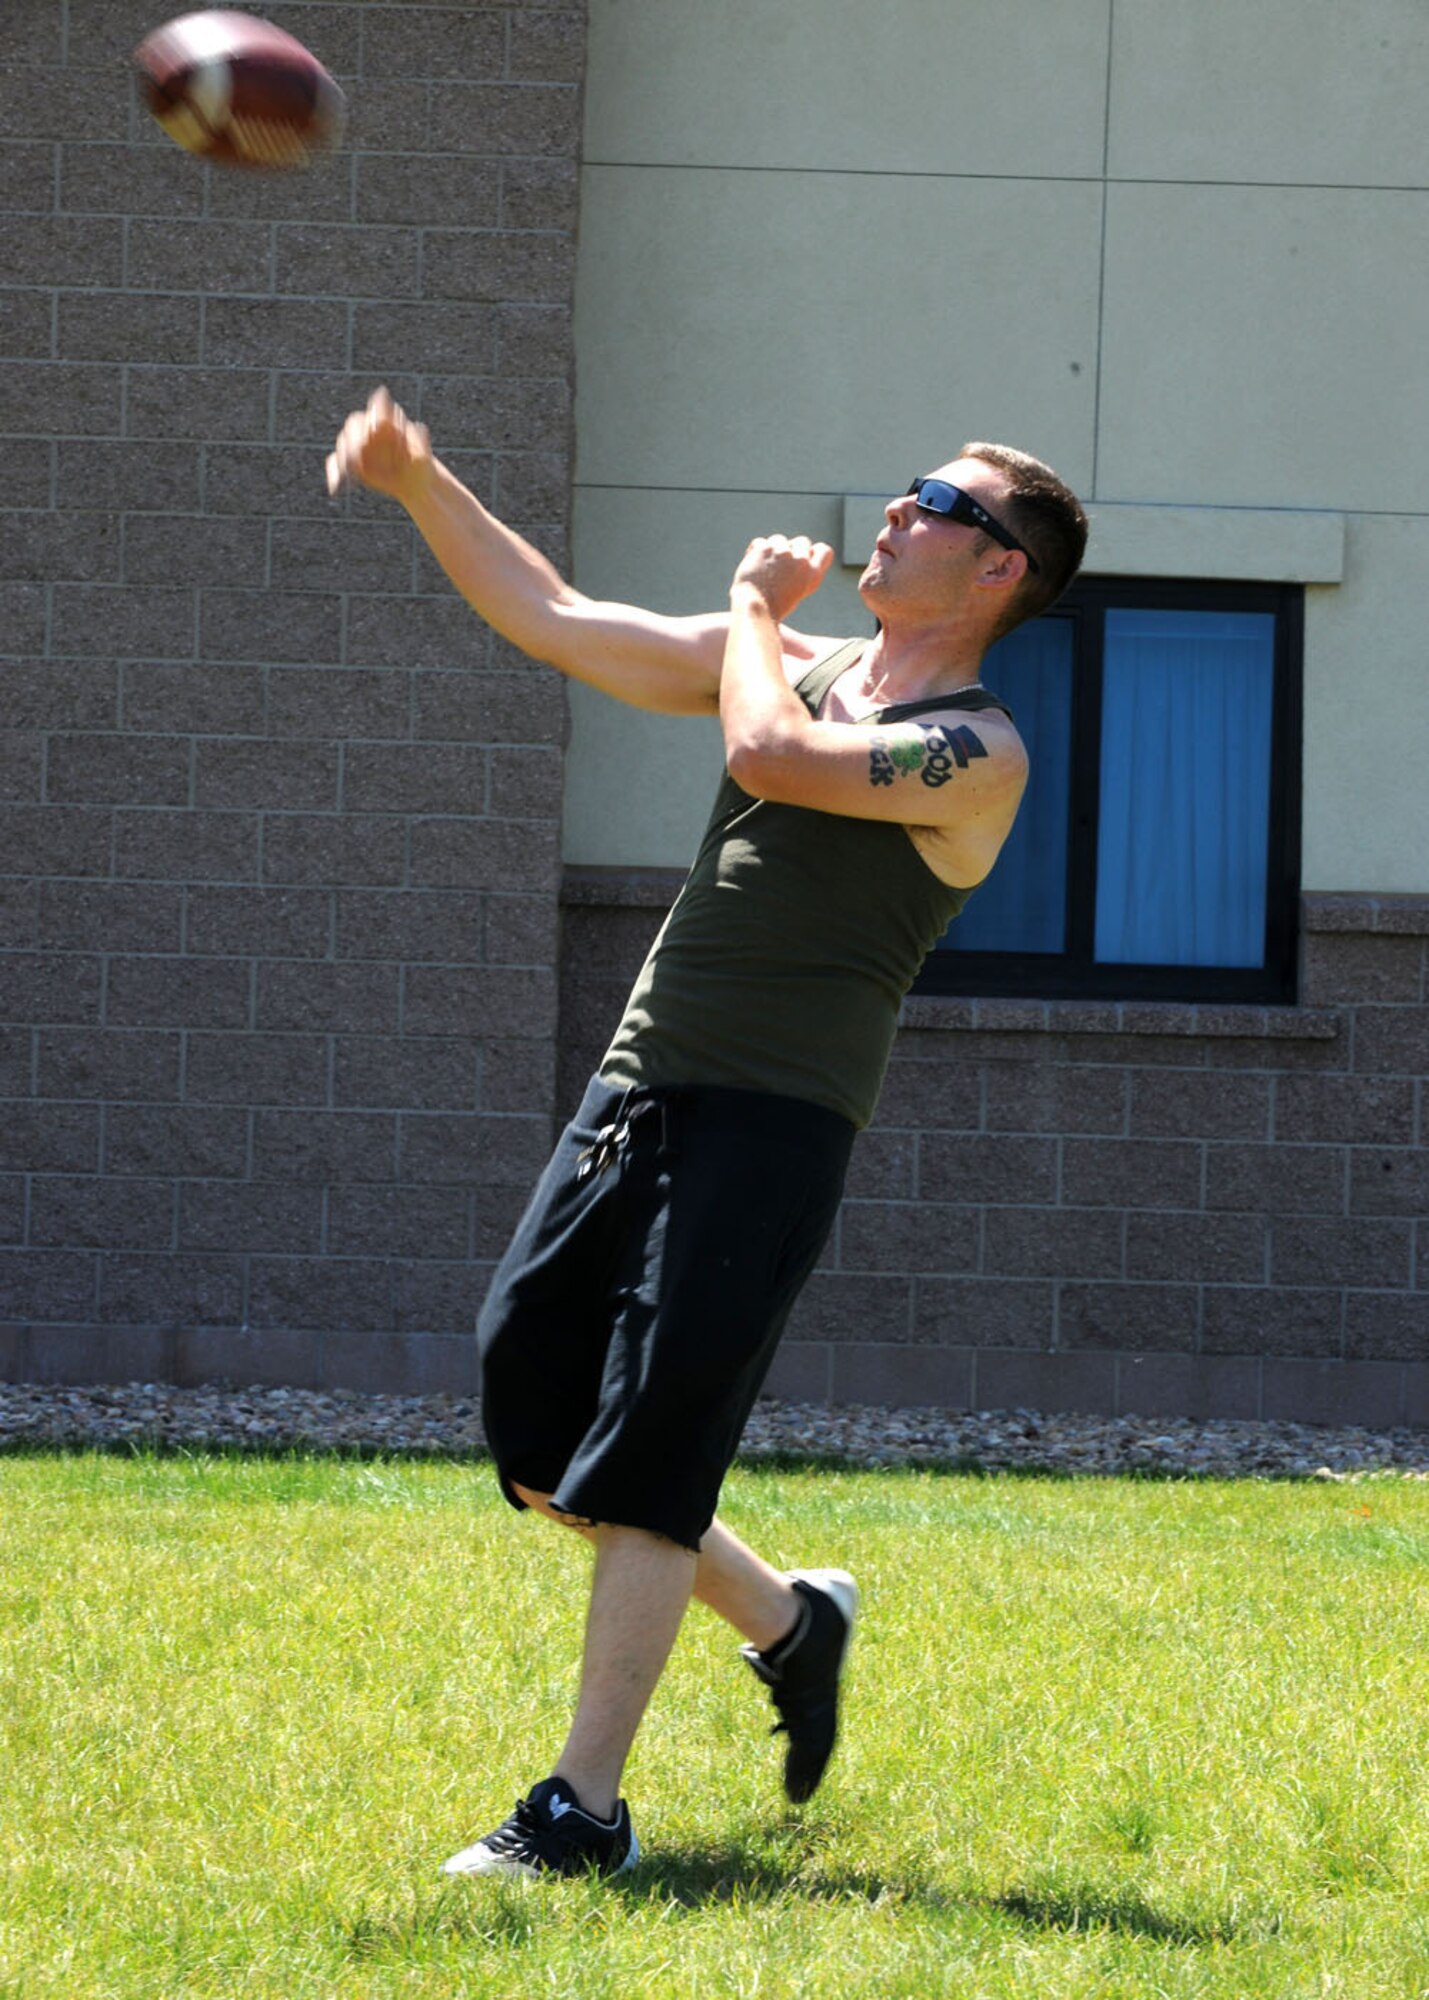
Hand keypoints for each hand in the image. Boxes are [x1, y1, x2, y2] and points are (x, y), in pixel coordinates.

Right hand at [326, 385, 432, 501]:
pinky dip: (334, 473)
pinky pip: (335, 462)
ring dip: (344, 456)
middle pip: (354, 425)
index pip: (376, 411)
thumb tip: (419, 426)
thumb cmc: (420, 465)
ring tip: (349, 472)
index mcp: (388, 420)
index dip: (375, 416)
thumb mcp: (424, 455)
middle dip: (355, 438)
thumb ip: (420, 441)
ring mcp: (358, 443)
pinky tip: (335, 486)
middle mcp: (370, 428)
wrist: (413, 483)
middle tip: (358, 453)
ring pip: (343, 442)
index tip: (379, 427)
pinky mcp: (350, 461)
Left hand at [730, 534, 834, 621]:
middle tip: (778, 568)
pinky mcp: (764, 549)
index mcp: (814, 575)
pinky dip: (754, 552)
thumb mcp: (798, 592)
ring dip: (772, 550)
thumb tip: (796, 549)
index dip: (812, 553)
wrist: (754, 610)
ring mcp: (783, 553)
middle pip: (802, 541)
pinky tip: (753, 565)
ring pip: (779, 540)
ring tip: (764, 569)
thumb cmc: (774, 606)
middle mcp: (801, 561)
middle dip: (791, 550)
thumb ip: (802, 571)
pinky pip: (760, 542)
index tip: (801, 560)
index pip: (824, 550)